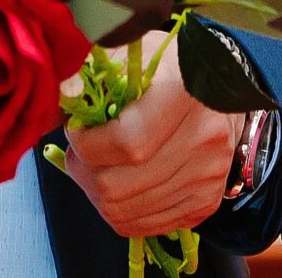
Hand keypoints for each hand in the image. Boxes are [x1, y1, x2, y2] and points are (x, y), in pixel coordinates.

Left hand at [65, 41, 243, 239]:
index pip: (126, 143)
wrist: (223, 92)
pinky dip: (123, 213)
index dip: (87, 146)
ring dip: (98, 196)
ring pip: (127, 213)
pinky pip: (147, 227)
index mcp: (185, 92)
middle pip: (119, 187)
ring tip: (97, 169)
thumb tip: (58, 107)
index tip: (76, 132)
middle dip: (84, 175)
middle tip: (79, 156)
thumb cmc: (169, 69)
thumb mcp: (133, 53)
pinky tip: (122, 185)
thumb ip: (95, 76)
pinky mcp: (207, 201)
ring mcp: (208, 175)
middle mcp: (204, 137)